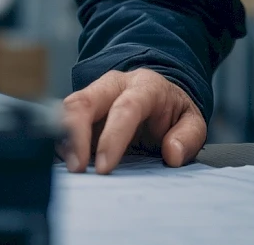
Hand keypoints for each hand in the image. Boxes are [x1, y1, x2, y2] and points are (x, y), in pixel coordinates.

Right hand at [60, 67, 206, 173]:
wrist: (159, 96)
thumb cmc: (172, 112)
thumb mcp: (192, 122)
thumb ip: (188, 137)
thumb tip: (172, 153)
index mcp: (146, 86)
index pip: (126, 107)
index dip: (112, 137)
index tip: (105, 167)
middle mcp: (114, 84)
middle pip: (85, 101)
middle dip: (76, 135)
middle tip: (77, 169)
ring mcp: (94, 94)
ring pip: (68, 109)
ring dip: (64, 140)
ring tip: (71, 169)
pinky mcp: (80, 108)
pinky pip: (62, 122)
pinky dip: (61, 142)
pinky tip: (66, 162)